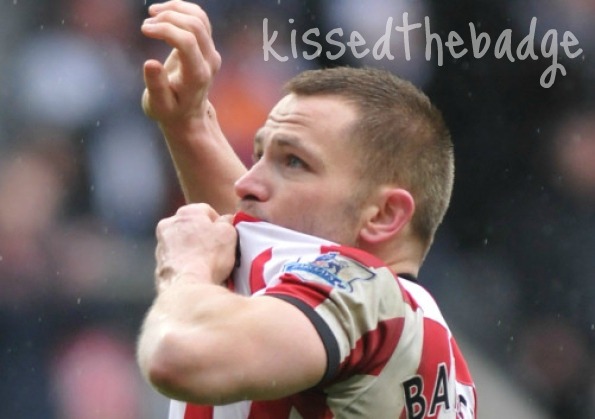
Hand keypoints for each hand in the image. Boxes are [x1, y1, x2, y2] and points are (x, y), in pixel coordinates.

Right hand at [141, 1, 220, 124]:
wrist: (188, 114)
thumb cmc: (170, 111)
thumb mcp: (158, 105)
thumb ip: (156, 86)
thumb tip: (150, 63)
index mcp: (197, 76)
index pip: (188, 42)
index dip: (166, 29)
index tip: (144, 29)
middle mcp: (209, 61)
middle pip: (195, 25)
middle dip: (168, 18)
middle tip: (145, 26)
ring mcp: (211, 51)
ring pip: (199, 17)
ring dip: (174, 9)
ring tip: (152, 14)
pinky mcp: (207, 44)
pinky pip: (199, 18)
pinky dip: (181, 9)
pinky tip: (162, 13)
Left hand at [154, 204, 235, 292]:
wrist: (187, 286)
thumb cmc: (209, 257)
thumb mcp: (229, 234)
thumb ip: (228, 222)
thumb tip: (226, 220)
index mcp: (187, 212)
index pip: (207, 211)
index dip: (219, 224)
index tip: (225, 236)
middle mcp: (170, 223)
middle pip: (192, 226)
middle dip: (203, 235)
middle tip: (216, 249)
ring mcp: (161, 244)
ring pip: (181, 242)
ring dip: (192, 248)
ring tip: (206, 263)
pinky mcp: (158, 263)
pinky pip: (176, 258)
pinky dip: (184, 262)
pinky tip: (195, 271)